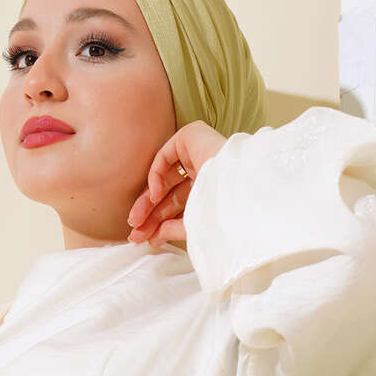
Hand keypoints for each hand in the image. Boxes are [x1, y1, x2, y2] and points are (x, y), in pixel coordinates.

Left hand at [126, 120, 227, 246]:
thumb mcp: (195, 225)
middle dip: (151, 215)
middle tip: (135, 233)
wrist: (240, 189)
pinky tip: (154, 196)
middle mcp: (205, 168)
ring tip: (136, 222)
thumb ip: (172, 230)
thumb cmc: (226, 211)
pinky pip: (163, 158)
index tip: (146, 239)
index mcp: (212, 188)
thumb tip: (152, 239)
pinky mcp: (191, 136)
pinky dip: (154, 177)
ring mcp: (198, 151)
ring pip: (164, 179)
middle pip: (169, 194)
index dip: (161, 222)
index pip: (180, 205)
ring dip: (148, 202)